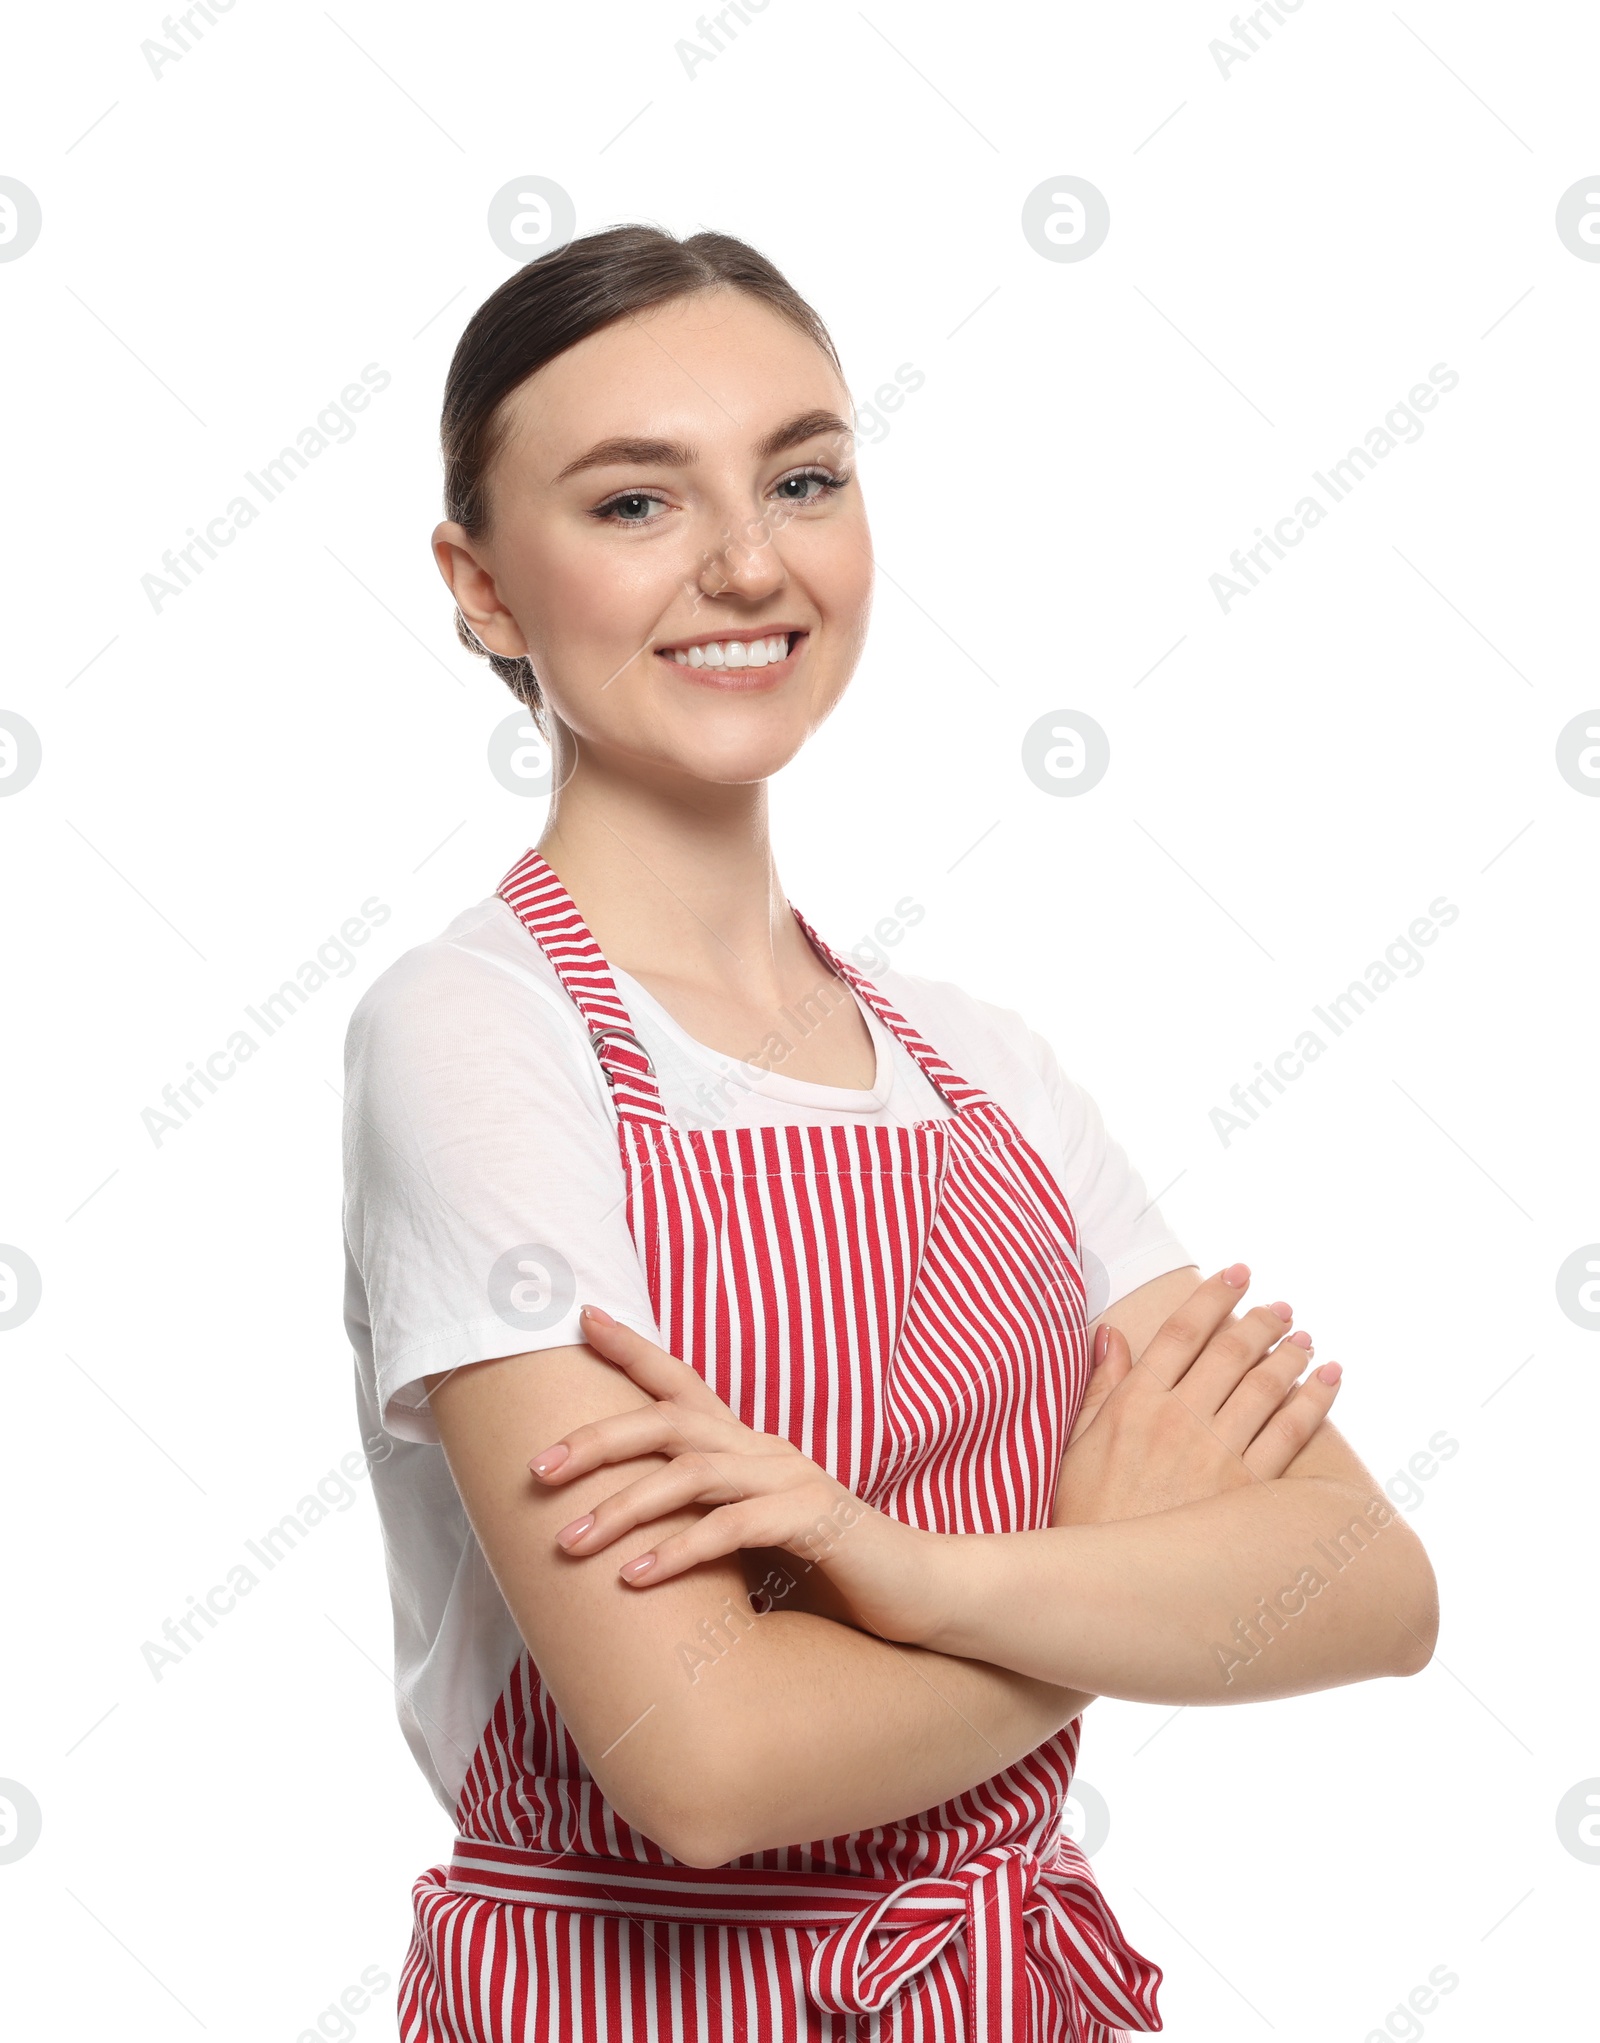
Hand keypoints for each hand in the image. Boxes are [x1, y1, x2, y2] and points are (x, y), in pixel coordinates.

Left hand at [528, 1305, 938, 1641]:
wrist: (922, 1591)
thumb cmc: (830, 1570)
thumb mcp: (753, 1537)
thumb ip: (704, 1521)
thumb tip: (625, 1539)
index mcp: (748, 1446)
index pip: (680, 1384)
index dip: (631, 1348)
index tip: (581, 1317)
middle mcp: (765, 1449)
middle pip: (667, 1422)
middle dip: (597, 1440)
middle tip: (537, 1471)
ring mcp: (791, 1479)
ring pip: (691, 1475)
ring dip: (623, 1508)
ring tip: (571, 1541)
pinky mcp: (814, 1520)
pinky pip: (733, 1528)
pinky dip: (679, 1551)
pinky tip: (636, 1578)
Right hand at [1055, 1264, 1341, 1525]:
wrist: (1109, 1590)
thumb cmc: (1085, 1519)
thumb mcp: (1073, 1446)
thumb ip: (1098, 1387)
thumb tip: (1110, 1334)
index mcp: (1134, 1402)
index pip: (1182, 1330)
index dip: (1214, 1295)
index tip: (1237, 1273)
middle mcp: (1178, 1419)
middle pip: (1230, 1351)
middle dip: (1261, 1321)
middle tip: (1281, 1306)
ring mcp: (1215, 1454)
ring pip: (1265, 1387)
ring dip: (1291, 1354)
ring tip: (1304, 1338)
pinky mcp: (1246, 1492)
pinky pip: (1290, 1435)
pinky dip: (1314, 1401)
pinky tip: (1328, 1380)